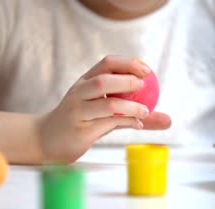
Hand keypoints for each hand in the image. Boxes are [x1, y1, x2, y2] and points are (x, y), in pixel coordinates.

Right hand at [37, 55, 171, 162]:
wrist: (46, 140)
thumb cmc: (80, 123)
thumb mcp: (105, 114)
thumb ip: (133, 114)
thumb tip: (168, 119)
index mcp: (84, 82)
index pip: (106, 64)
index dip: (128, 64)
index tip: (147, 70)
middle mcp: (78, 93)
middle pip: (104, 80)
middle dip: (127, 81)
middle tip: (144, 86)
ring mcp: (77, 112)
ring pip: (107, 104)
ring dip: (130, 106)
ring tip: (145, 111)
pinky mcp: (80, 131)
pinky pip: (107, 124)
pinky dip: (126, 122)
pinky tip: (138, 124)